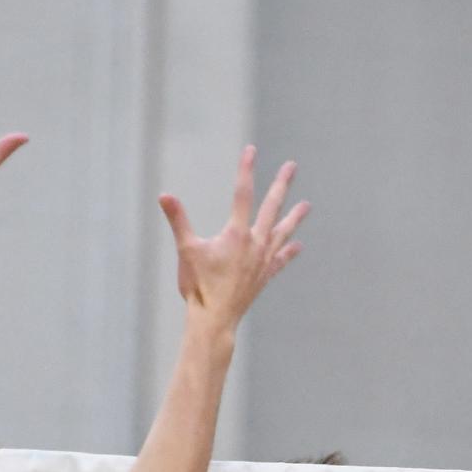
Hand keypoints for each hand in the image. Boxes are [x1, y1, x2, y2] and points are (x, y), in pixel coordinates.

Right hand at [159, 146, 308, 334]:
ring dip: (294, 218)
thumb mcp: (186, 250)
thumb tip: (164, 195)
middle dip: (281, 185)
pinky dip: (288, 251)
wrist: (214, 320)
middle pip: (271, 208)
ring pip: (282, 233)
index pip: (242, 193)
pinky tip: (298, 245)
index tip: (251, 150)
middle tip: (292, 166)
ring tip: (307, 205)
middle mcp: (255, 244)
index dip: (246, 170)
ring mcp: (262, 261)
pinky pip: (280, 260)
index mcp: (236, 234)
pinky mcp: (263, 277)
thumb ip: (178, 220)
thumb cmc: (198, 287)